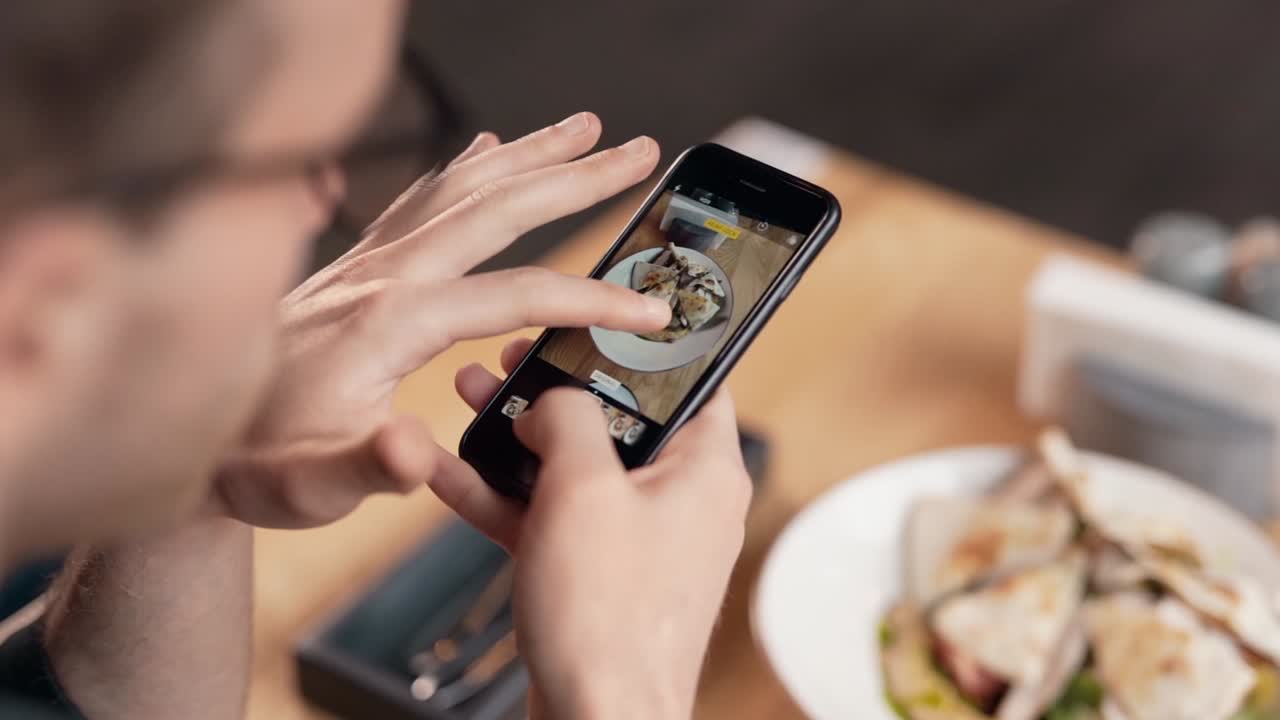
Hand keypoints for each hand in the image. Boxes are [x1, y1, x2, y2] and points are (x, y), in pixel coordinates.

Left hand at [212, 113, 670, 527]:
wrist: (187, 435)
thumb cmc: (256, 463)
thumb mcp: (310, 483)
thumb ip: (368, 467)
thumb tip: (416, 450)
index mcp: (391, 320)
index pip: (517, 295)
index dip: (594, 299)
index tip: (653, 308)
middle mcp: (381, 273)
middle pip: (497, 206)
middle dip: (576, 176)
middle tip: (639, 151)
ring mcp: (365, 261)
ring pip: (461, 186)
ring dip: (528, 153)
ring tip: (582, 127)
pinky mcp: (353, 265)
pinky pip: (421, 197)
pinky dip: (463, 167)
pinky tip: (485, 149)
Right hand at [449, 343, 751, 718]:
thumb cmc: (608, 618)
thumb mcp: (582, 489)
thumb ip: (566, 420)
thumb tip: (552, 401)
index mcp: (705, 471)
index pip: (693, 382)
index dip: (643, 348)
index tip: (598, 326)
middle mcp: (681, 503)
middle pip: (621, 423)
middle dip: (559, 392)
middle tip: (515, 362)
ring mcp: (639, 542)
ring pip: (579, 471)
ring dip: (522, 440)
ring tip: (473, 397)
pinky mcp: (601, 577)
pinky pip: (556, 520)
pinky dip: (511, 498)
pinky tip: (452, 473)